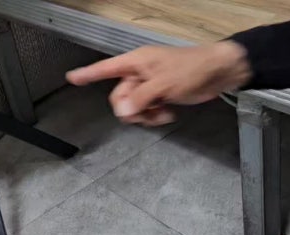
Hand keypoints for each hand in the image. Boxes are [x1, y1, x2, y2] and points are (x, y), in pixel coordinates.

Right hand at [66, 41, 250, 125]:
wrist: (218, 73)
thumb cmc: (191, 70)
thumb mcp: (164, 84)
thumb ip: (140, 98)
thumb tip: (121, 112)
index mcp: (136, 63)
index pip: (105, 69)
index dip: (88, 74)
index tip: (71, 78)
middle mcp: (139, 74)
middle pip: (119, 97)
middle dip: (131, 109)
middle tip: (148, 113)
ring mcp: (149, 86)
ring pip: (133, 108)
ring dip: (145, 116)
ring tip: (162, 113)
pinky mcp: (160, 96)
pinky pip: (147, 111)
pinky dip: (155, 116)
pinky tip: (168, 114)